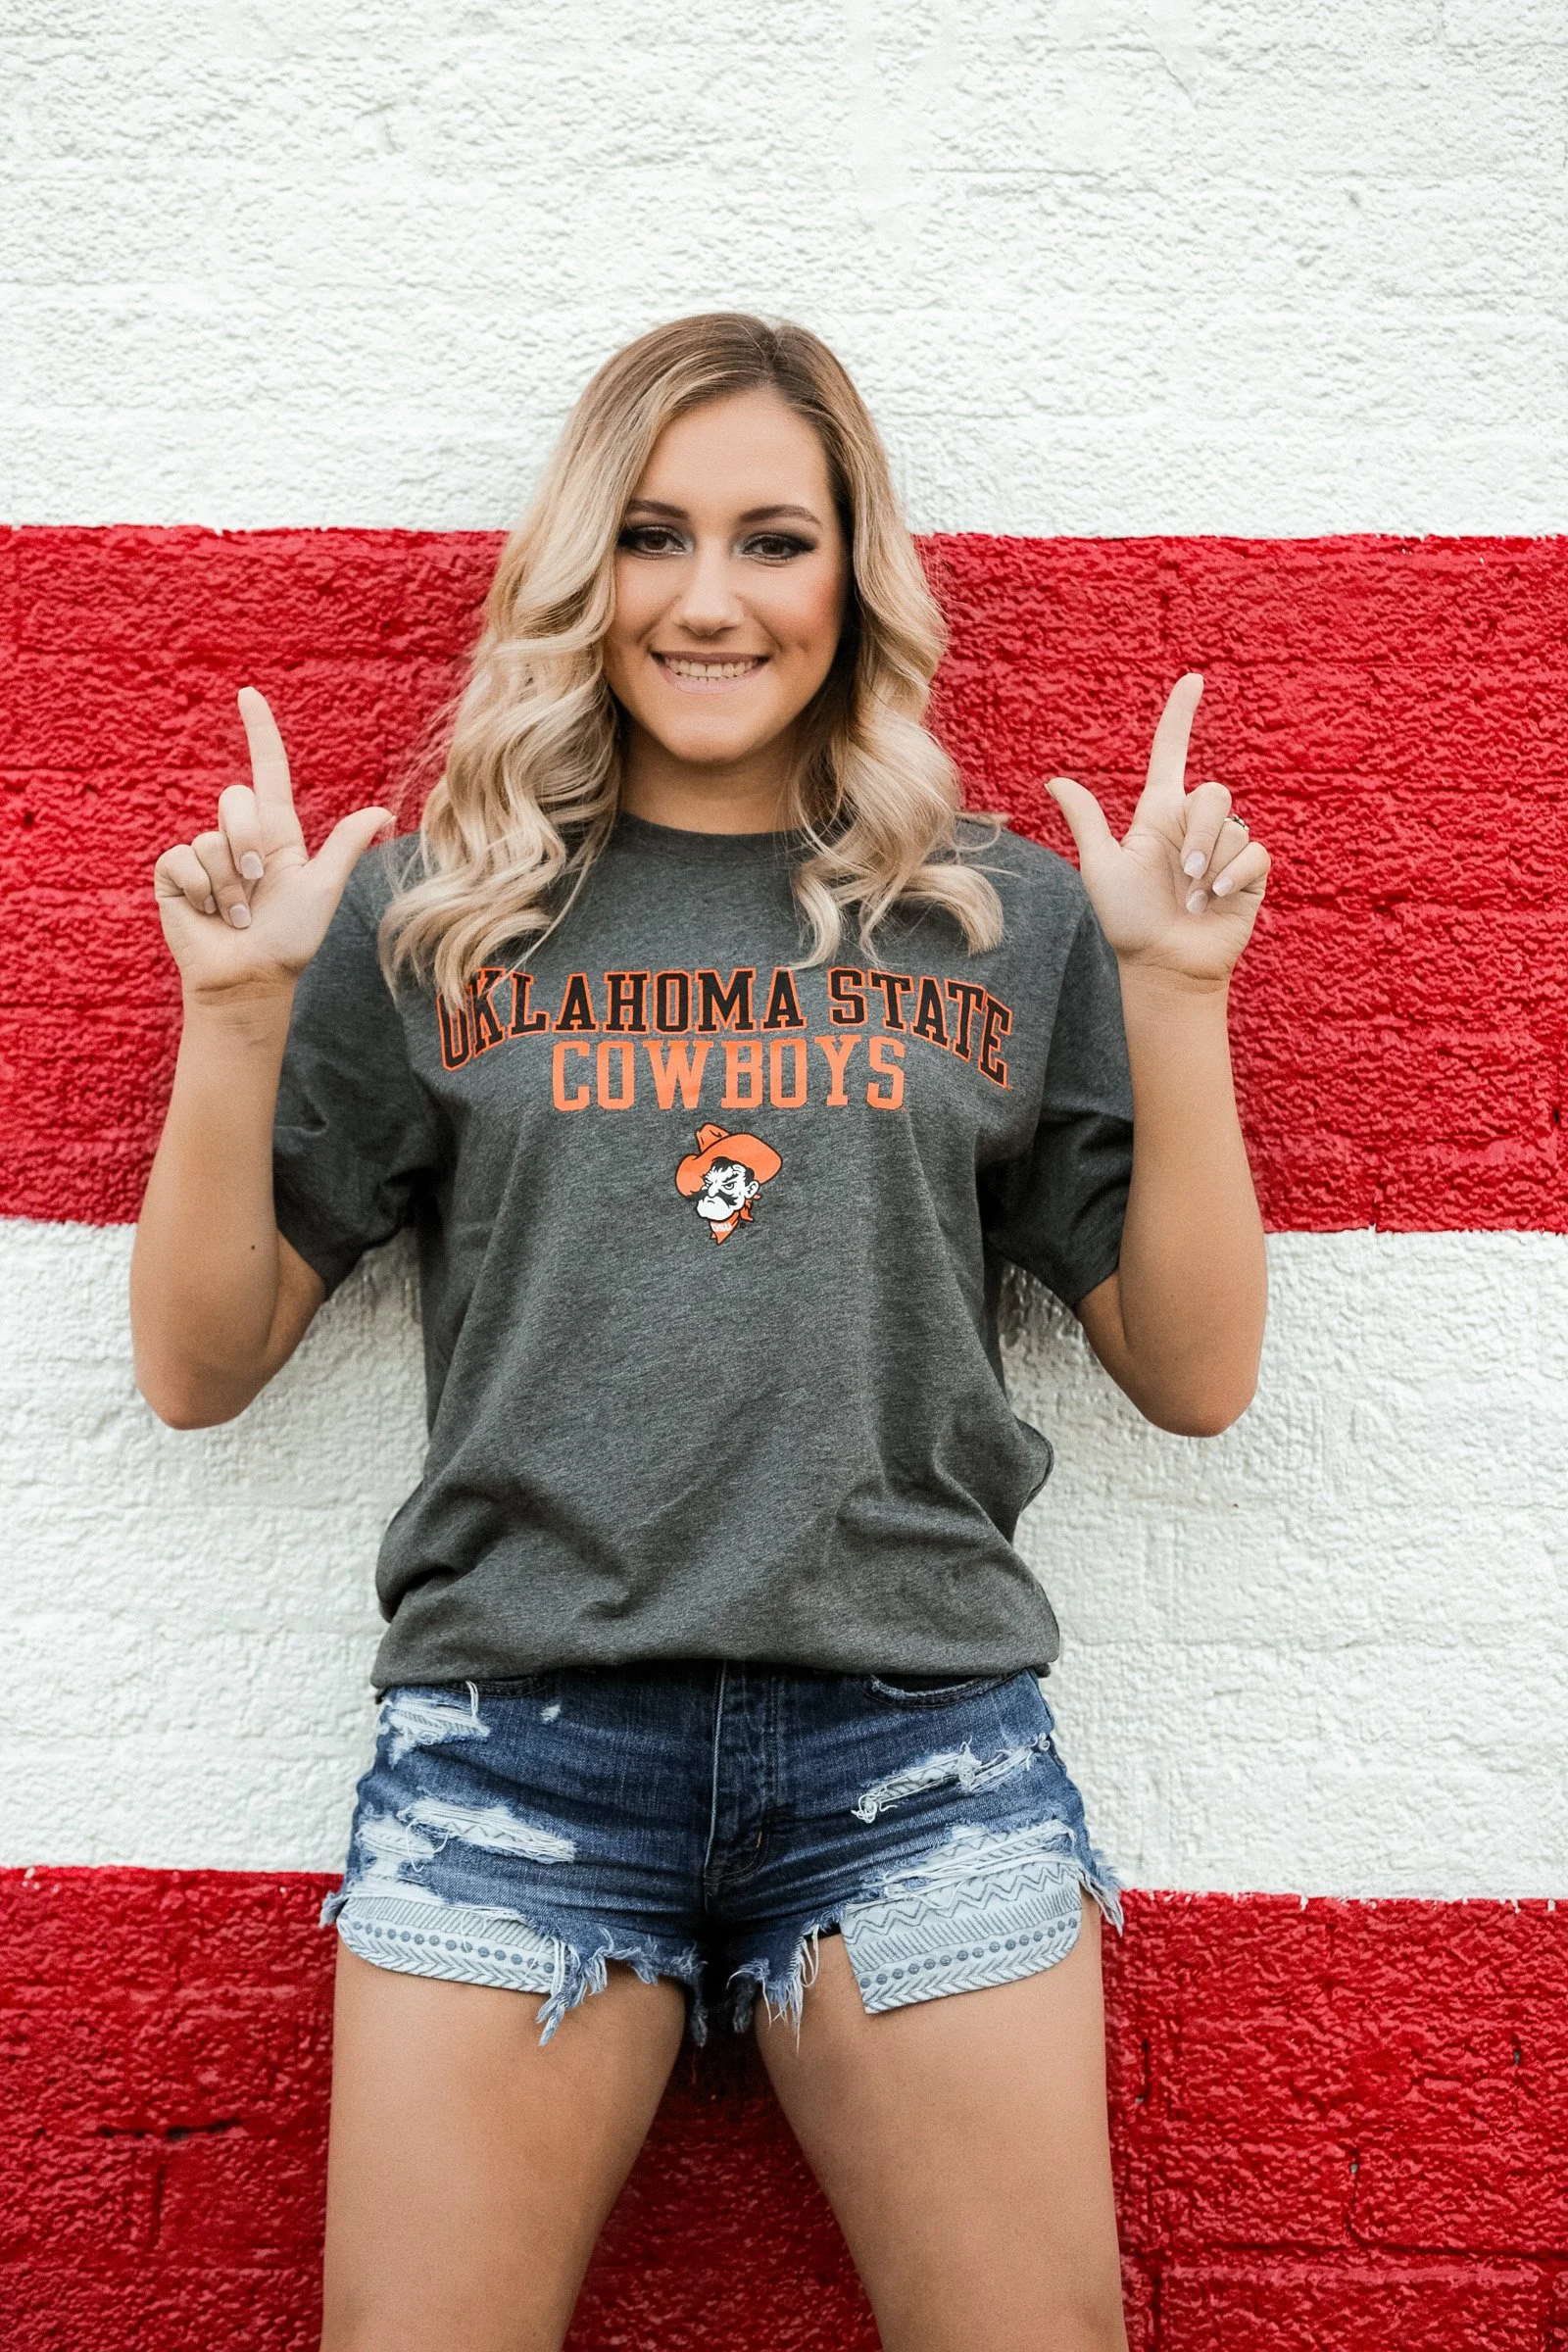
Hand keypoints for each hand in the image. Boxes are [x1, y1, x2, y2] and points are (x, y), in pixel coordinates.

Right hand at [153, 689, 391, 1001]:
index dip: (260, 732)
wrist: (251, 978)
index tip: (249, 694)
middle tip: (258, 885)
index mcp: (277, 834)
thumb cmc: (290, 939)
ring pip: (210, 840)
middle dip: (247, 842)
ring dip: (230, 885)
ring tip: (237, 914)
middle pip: (234, 801)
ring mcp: (203, 854)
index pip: (268, 771)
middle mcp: (238, 837)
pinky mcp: (173, 873)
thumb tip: (384, 810)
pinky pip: (181, 859)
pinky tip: (209, 913)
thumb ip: (345, 845)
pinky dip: (201, 890)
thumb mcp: (322, 889)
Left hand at [1045, 675, 1269, 985]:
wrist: (1163, 964)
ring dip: (1209, 866)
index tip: (1192, 680)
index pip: (1171, 755)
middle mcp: (1193, 827)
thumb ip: (1087, 823)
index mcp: (1157, 816)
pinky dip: (1232, 877)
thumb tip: (1054, 780)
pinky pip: (1254, 853)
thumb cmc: (1128, 921)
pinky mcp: (1250, 873)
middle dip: (1198, 836)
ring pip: (1234, 826)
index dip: (1180, 718)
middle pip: (1213, 794)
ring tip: (1191, 899)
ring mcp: (1225, 849)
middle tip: (1180, 877)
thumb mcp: (1102, 868)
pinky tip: (1214, 900)